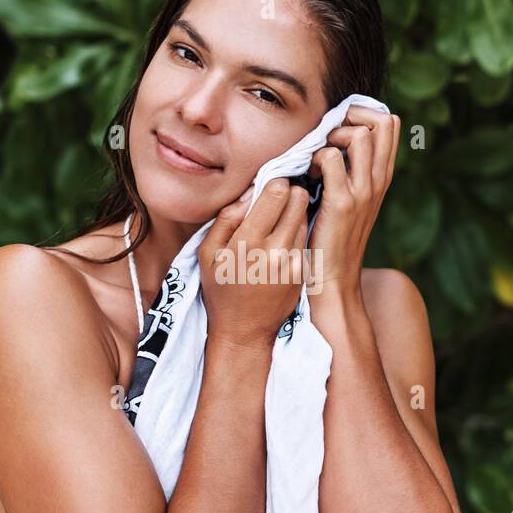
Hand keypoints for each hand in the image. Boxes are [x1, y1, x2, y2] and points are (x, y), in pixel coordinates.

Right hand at [199, 179, 310, 348]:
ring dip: (293, 212)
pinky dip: (295, 232)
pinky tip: (280, 242)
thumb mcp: (208, 253)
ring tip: (276, 221)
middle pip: (298, 198)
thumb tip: (250, 192)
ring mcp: (294, 261)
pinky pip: (305, 237)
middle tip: (276, 198)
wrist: (244, 330)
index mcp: (249, 242)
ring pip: (304, 215)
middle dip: (289, 192)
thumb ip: (226, 219)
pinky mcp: (304, 270)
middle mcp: (276, 249)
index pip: (277, 192)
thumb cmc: (221, 289)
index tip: (268, 185)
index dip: (274, 182)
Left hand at [307, 106, 400, 301]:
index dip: (362, 115)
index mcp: (382, 177)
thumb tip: (335, 140)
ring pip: (358, 134)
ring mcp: (363, 192)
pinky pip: (331, 158)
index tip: (339, 132)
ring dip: (332, 137)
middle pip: (381, 121)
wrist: (334, 279)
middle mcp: (378, 181)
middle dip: (350, 118)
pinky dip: (316, 159)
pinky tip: (310, 178)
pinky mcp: (342, 203)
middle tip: (328, 141)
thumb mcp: (352, 200)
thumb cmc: (333, 238)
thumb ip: (351, 171)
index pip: (390, 123)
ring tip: (319, 160)